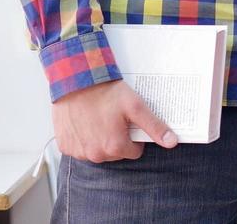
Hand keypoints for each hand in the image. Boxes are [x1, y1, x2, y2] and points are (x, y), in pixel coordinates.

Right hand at [53, 79, 175, 161]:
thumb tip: (172, 142)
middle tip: (113, 118)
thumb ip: (154, 126)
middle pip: (116, 153)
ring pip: (98, 151)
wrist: (75, 82)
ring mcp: (78, 152)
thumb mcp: (135, 107)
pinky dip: (84, 138)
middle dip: (117, 138)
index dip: (134, 136)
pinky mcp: (65, 146)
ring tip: (99, 118)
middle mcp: (95, 154)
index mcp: (114, 147)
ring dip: (100, 139)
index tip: (128, 122)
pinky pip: (80, 148)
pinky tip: (85, 122)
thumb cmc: (105, 93)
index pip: (134, 151)